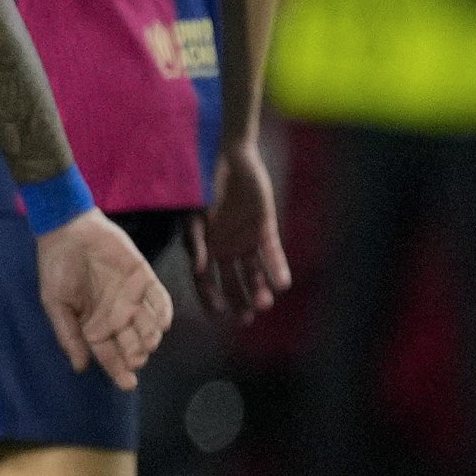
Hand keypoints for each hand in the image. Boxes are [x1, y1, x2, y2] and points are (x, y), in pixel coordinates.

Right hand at [34, 206, 170, 386]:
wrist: (67, 231)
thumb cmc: (56, 268)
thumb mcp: (55, 304)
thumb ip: (69, 335)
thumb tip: (81, 367)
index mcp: (94, 325)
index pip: (109, 354)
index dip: (118, 370)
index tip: (128, 383)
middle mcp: (116, 316)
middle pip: (132, 344)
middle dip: (136, 354)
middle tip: (135, 357)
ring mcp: (132, 298)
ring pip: (149, 326)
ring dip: (151, 337)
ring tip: (147, 341)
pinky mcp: (144, 279)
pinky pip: (160, 299)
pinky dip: (164, 312)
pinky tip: (162, 322)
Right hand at [187, 136, 289, 323]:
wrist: (227, 157)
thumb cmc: (202, 185)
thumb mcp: (193, 215)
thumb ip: (195, 242)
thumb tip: (197, 269)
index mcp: (204, 248)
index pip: (206, 282)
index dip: (211, 299)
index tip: (220, 314)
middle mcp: (225, 249)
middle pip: (233, 282)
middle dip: (240, 300)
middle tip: (247, 317)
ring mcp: (245, 240)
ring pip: (254, 272)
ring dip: (259, 288)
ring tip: (265, 302)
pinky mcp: (264, 228)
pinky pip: (271, 252)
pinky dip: (277, 267)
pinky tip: (282, 283)